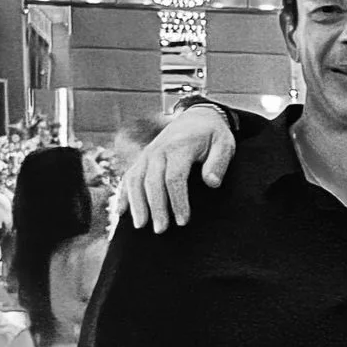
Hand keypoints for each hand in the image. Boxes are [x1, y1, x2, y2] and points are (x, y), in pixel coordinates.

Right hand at [125, 107, 232, 231]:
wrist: (197, 116)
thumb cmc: (213, 135)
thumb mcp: (225, 144)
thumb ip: (219, 162)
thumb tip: (211, 183)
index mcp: (179, 147)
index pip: (174, 177)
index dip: (177, 201)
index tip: (183, 221)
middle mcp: (159, 150)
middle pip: (152, 182)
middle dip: (156, 208)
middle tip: (161, 230)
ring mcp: (147, 154)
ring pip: (135, 180)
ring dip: (136, 204)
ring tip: (140, 226)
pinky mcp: (142, 159)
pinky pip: (128, 177)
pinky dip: (123, 194)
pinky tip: (121, 213)